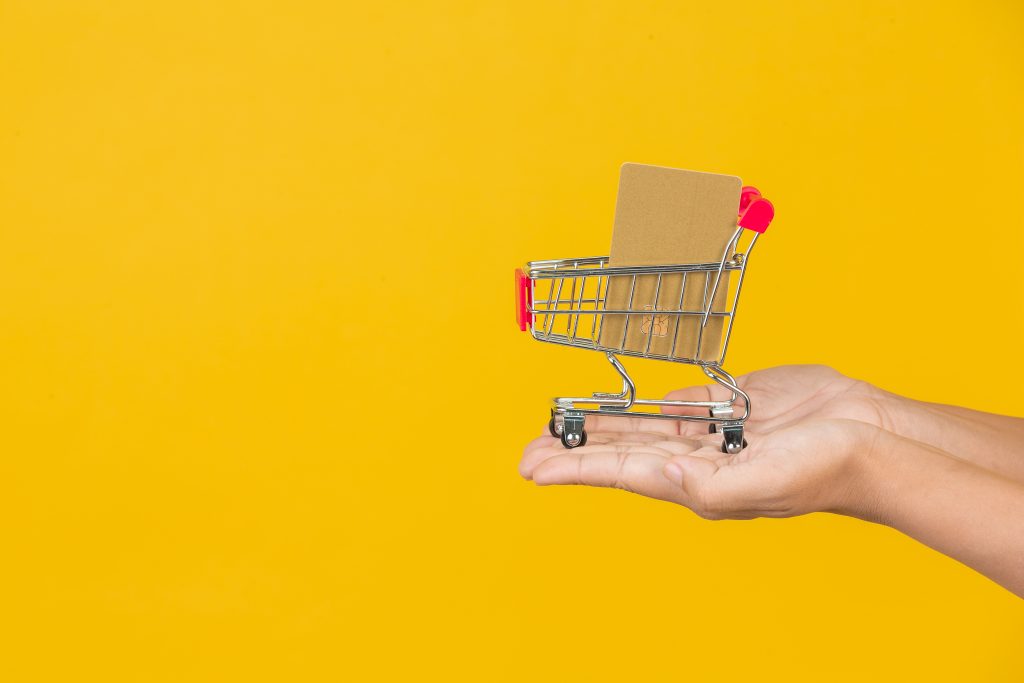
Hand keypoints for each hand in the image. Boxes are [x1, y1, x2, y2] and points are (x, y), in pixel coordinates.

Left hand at [519, 365, 890, 519]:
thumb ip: (710, 486)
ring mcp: (711, 430)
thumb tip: (664, 475)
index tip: (533, 467)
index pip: (620, 473)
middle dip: (574, 449)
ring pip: (641, 425)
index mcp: (695, 481)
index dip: (574, 467)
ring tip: (562, 426)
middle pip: (620, 451)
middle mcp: (694, 458)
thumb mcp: (763, 483)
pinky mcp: (730, 403)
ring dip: (601, 425)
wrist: (869, 435)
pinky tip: (619, 407)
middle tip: (530, 449)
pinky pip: (676, 402)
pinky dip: (644, 403)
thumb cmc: (823, 468)